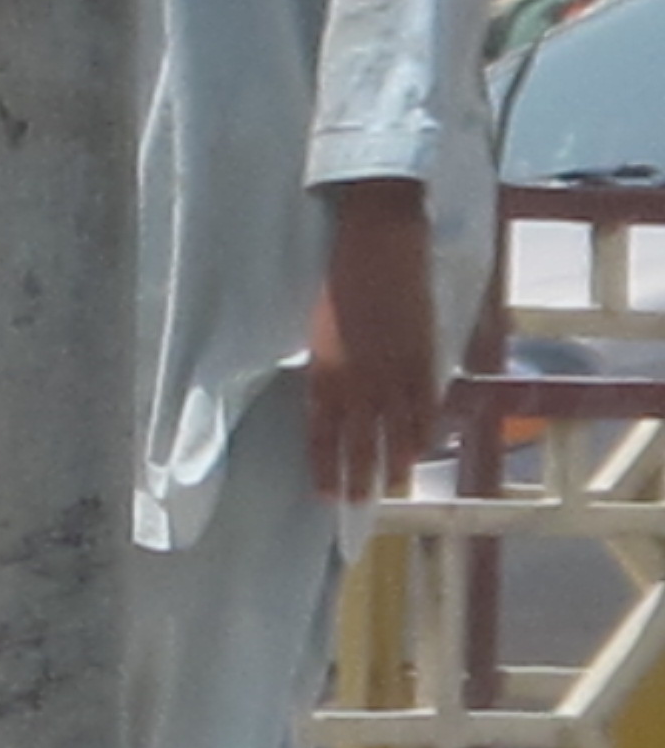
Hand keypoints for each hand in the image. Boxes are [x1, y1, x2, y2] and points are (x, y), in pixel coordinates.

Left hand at [307, 178, 437, 501]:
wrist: (378, 240)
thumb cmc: (339, 277)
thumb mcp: (318, 329)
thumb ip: (327, 368)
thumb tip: (333, 400)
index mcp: (321, 372)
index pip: (321, 436)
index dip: (324, 468)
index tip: (325, 495)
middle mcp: (357, 381)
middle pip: (359, 445)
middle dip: (358, 479)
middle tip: (358, 507)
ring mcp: (394, 373)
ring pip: (398, 433)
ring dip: (397, 461)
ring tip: (394, 482)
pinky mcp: (426, 359)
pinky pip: (428, 408)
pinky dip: (427, 430)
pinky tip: (424, 446)